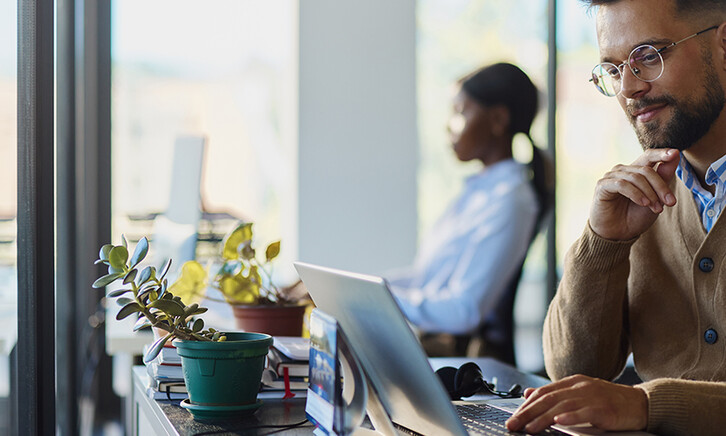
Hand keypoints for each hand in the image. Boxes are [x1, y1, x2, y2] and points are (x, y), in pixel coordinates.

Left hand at [505, 375, 647, 433]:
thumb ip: (555, 393)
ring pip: (562, 406)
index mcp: (572, 382)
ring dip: (543, 418)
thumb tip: (529, 394)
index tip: (514, 416)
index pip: (543, 392)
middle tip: (514, 424)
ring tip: (530, 428)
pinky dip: (571, 417)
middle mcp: (580, 387)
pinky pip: (585, 413)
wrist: (640, 403)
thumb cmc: (608, 400)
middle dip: (528, 412)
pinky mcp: (604, 409)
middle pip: (548, 399)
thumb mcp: (579, 392)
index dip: (526, 405)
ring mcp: (592, 397)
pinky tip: (559, 421)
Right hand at [589, 148, 678, 240]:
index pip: (648, 156)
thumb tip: (675, 154)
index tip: (675, 154)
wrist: (618, 234)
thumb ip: (664, 176)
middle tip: (670, 202)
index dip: (661, 153)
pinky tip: (643, 203)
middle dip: (660, 186)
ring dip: (649, 193)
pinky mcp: (602, 186)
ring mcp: (611, 177)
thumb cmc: (635, 216)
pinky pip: (622, 184)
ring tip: (656, 208)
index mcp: (636, 171)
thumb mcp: (656, 197)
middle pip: (646, 170)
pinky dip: (635, 194)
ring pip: (635, 177)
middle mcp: (623, 171)